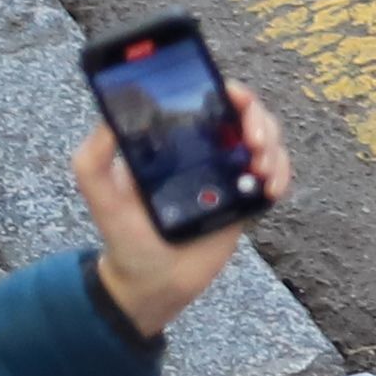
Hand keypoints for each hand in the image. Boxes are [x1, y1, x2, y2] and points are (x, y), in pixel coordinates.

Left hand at [65, 87, 289, 337]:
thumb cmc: (126, 238)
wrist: (152, 285)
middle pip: (246, 113)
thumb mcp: (101, 199)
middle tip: (253, 142)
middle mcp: (207, 149)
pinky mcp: (246, 199)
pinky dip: (282, 174)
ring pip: (267, 139)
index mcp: (176, 140)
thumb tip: (108, 116)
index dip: (226, 90)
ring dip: (274, 147)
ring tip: (262, 171)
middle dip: (258, 119)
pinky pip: (275, 174)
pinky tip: (271, 189)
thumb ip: (92, 161)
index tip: (233, 97)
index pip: (207, 98)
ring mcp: (230, 173)